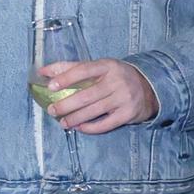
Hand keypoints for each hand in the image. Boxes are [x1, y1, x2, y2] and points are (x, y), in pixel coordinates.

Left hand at [41, 58, 156, 133]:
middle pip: (86, 95)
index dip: (66, 78)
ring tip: (62, 122)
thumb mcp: (99, 67)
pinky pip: (106, 124)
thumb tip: (43, 71)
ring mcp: (124, 98)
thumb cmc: (116, 76)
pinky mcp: (128, 114)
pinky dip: (90, 127)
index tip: (50, 86)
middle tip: (52, 110)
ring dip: (75, 118)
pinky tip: (79, 127)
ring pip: (94, 111)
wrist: (150, 88)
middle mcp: (117, 81)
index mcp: (107, 65)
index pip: (84, 70)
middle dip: (66, 105)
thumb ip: (71, 68)